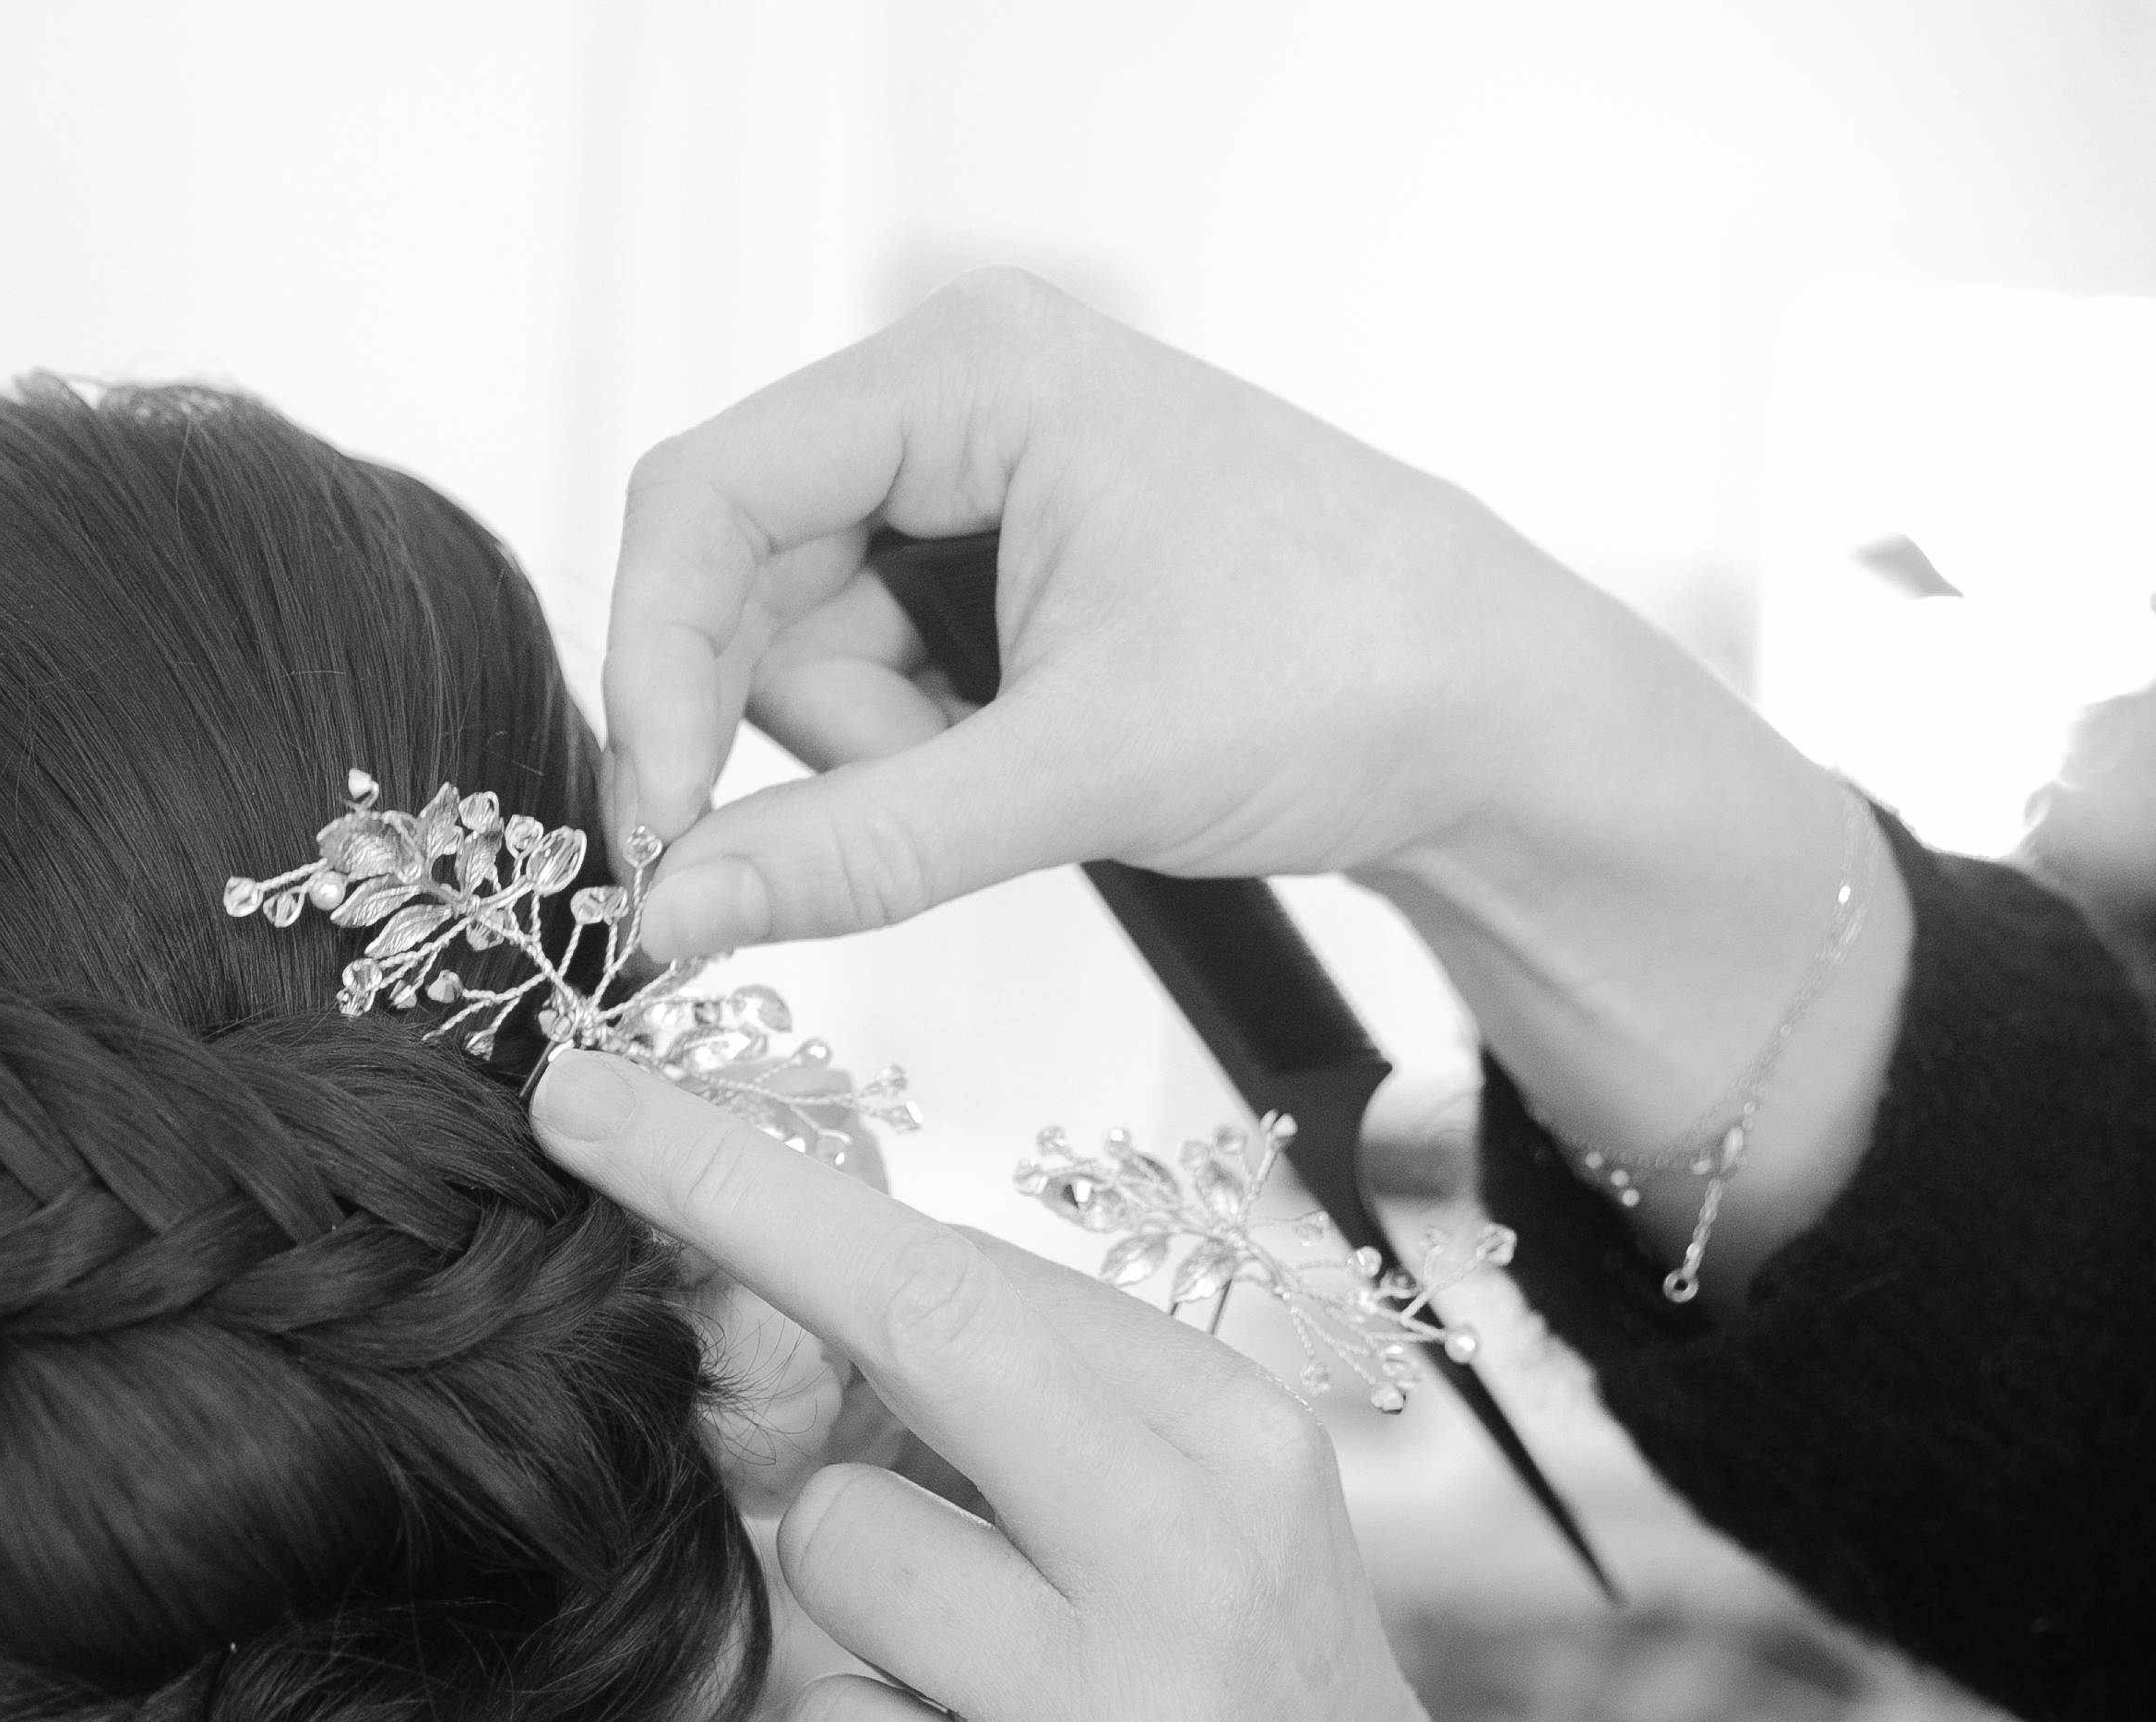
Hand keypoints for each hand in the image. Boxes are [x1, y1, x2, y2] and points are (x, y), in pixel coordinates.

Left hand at [538, 1049, 1556, 1721]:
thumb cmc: (1246, 1708)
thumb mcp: (1186, 1512)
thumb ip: (1008, 1393)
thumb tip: (767, 1266)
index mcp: (1229, 1438)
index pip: (956, 1262)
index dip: (751, 1172)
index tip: (594, 1094)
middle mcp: (1188, 1555)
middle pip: (905, 1328)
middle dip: (719, 1221)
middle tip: (576, 1122)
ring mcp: (1116, 1721)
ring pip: (834, 1549)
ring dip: (846, 1604)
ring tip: (966, 1677)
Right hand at [605, 266, 1907, 1305]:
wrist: (1500, 722)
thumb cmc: (1349, 678)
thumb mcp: (1083, 772)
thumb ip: (857, 847)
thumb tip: (670, 916)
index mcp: (967, 371)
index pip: (702, 499)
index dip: (655, 665)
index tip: (660, 827)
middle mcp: (949, 400)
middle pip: (738, 585)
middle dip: (805, 730)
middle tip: (915, 812)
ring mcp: (965, 484)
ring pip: (795, 653)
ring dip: (873, 757)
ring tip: (1028, 774)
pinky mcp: (987, 570)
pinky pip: (864, 682)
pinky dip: (915, 757)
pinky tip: (1028, 766)